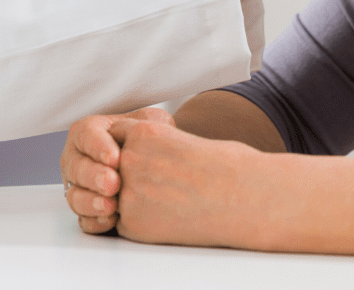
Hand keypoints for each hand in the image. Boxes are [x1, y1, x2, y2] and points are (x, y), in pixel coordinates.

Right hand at [61, 107, 174, 233]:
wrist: (150, 166)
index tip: (115, 158)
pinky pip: (83, 220)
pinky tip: (109, 220)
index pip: (86, 134)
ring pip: (75, 196)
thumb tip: (149, 128)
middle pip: (77, 168)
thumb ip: (147, 122)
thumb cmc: (145, 141)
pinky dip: (94, 222)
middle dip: (94, 177)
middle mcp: (78, 158)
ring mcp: (79, 186)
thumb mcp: (148, 122)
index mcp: (89, 132)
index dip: (98, 146)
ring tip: (111, 206)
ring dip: (91, 202)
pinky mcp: (86, 210)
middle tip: (113, 184)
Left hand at [108, 118, 262, 247]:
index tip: (146, 158)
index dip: (129, 148)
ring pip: (114, 195)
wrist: (242, 197)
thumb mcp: (182, 138)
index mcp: (144, 131)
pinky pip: (123, 222)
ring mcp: (129, 192)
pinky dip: (139, 222)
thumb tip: (139, 153)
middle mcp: (131, 159)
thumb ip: (153, 144)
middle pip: (112, 166)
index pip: (116, 136)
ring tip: (166, 200)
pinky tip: (166, 217)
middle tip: (159, 182)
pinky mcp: (133, 224)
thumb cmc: (224, 165)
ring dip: (132, 198)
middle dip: (129, 175)